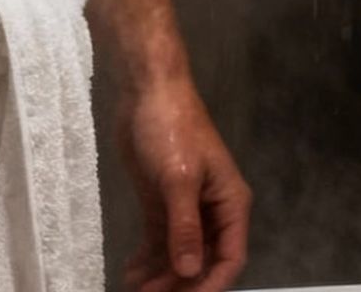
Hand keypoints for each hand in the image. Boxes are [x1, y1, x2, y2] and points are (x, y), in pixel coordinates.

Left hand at [117, 74, 251, 291]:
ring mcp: (185, 206)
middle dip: (180, 284)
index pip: (228, 258)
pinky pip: (159, 238)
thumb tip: (190, 272)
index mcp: (229, 204)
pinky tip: (131, 271)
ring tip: (135, 291)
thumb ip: (185, 227)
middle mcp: (211, 211)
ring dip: (161, 275)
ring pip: (178, 254)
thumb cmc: (171, 128)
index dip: (210, 284)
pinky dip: (148, 257)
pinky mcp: (160, 200)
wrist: (146, 89)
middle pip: (202, 261)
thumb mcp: (179, 178)